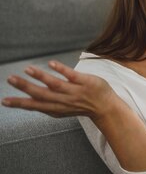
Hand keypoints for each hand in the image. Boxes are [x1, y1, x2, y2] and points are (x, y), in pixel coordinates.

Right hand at [2, 61, 116, 119]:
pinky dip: (61, 70)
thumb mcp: (62, 109)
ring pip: (55, 85)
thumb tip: (27, 99)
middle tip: (10, 79)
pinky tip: (50, 63)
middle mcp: (64, 101)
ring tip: (27, 69)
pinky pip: (72, 75)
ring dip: (40, 76)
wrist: (106, 107)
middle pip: (42, 95)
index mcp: (56, 109)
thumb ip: (47, 104)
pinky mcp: (86, 83)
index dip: (20, 104)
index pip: (35, 106)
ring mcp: (75, 92)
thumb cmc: (81, 106)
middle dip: (25, 87)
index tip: (4, 101)